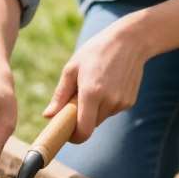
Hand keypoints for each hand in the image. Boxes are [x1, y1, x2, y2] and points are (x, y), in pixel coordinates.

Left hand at [43, 14, 151, 142]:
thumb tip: (48, 116)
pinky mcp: (130, 102)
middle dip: (81, 119)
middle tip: (77, 99)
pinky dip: (106, 104)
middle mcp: (109, 101)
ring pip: (101, 118)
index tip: (67, 133)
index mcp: (92, 93)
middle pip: (91, 125)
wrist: (130, 41)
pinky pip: (112, 111)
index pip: (84, 131)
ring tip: (94, 85)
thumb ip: (60, 95)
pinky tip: (108, 84)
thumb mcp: (72, 69)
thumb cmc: (95, 52)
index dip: (74, 137)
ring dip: (94, 110)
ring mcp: (122, 103)